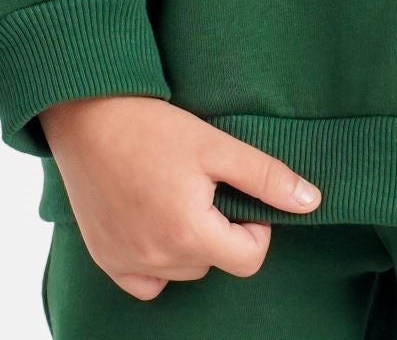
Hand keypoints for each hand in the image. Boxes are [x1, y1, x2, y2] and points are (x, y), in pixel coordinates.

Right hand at [37, 93, 322, 300]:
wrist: (85, 114)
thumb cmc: (150, 126)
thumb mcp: (216, 145)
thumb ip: (265, 177)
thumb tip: (311, 201)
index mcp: (189, 234)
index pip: (248, 260)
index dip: (255, 227)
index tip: (238, 194)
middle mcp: (156, 258)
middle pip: (212, 263)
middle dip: (218, 230)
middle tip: (200, 185)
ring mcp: (126, 262)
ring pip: (181, 270)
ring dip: (187, 242)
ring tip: (173, 193)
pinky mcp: (105, 257)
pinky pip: (144, 281)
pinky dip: (155, 259)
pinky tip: (151, 220)